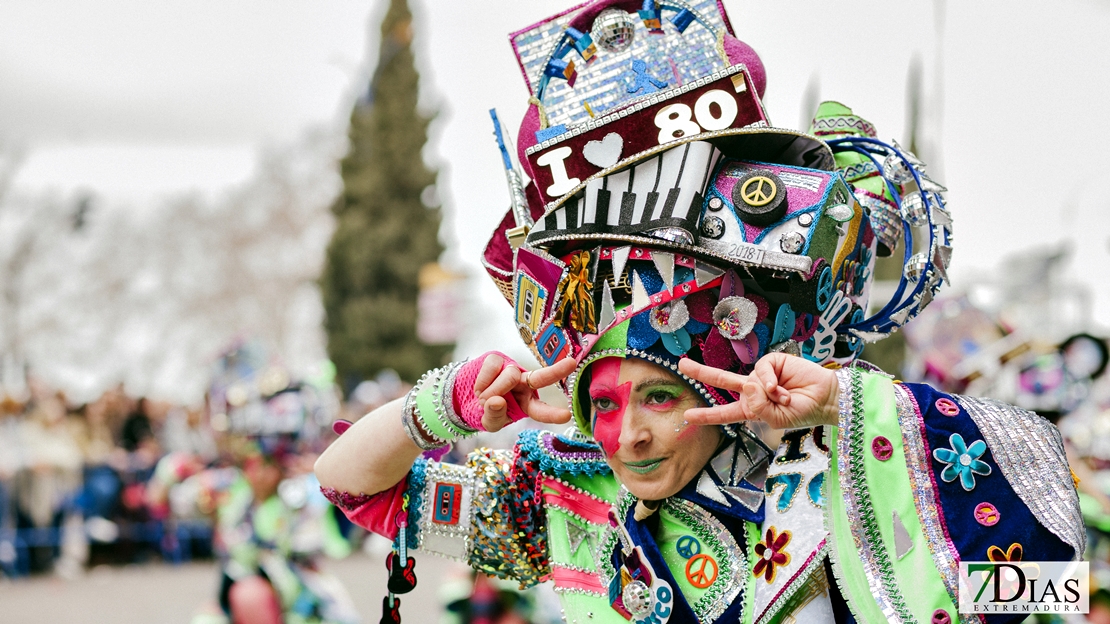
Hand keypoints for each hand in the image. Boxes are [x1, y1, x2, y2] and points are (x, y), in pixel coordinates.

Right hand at [473, 355, 575, 431]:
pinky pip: (493, 367)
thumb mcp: (489, 422)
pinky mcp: (497, 359)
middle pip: (540, 378)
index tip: (566, 416)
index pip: (541, 410)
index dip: (552, 414)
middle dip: (556, 371)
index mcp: (526, 404)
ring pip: (509, 376)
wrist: (466, 395)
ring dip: (492, 391)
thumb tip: (496, 400)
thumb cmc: (485, 411)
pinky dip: (482, 382)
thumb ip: (494, 416)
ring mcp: (511, 370)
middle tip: (572, 363)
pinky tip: (479, 388)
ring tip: (483, 399)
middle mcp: (523, 385)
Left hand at [678, 353, 838, 429]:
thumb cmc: (803, 412)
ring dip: (767, 393)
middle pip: (721, 381)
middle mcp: (752, 391)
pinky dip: (769, 381)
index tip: (688, 416)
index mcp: (752, 409)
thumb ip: (758, 407)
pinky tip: (781, 388)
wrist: (825, 399)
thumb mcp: (777, 419)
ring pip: (746, 380)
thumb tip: (747, 385)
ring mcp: (760, 376)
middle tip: (681, 365)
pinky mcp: (771, 362)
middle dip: (701, 372)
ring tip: (785, 398)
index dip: (707, 415)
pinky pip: (760, 371)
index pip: (725, 413)